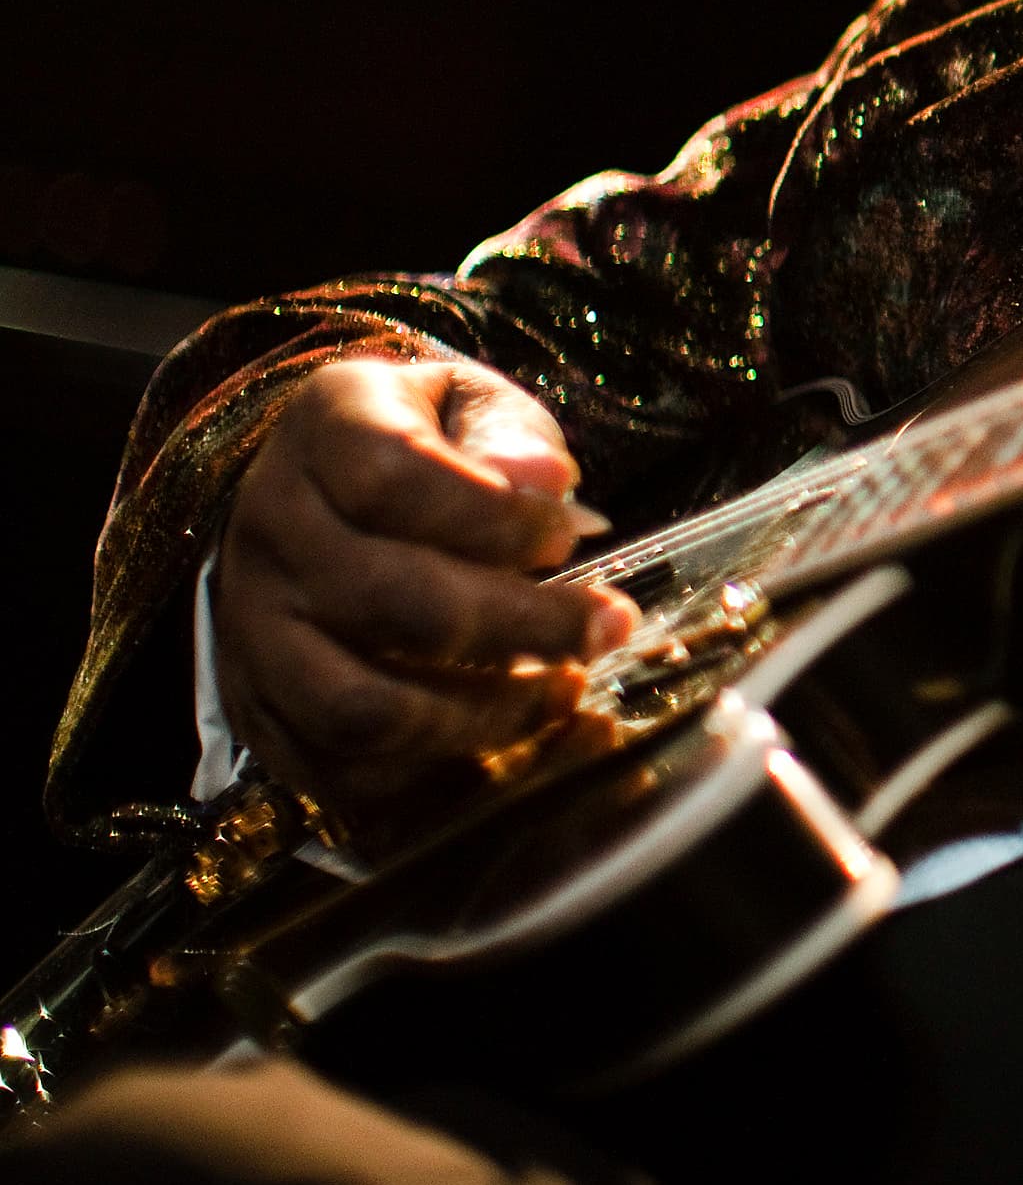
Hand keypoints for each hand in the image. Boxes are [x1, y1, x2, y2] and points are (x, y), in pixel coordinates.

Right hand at [217, 360, 633, 811]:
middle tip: (608, 627)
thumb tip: (543, 480)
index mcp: (324, 431)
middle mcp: (270, 531)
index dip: (496, 517)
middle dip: (521, 625)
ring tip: (561, 692)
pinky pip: (340, 774)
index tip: (567, 535)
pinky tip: (511, 745)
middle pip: (385, 599)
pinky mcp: (262, 709)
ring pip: (358, 705)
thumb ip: (508, 434)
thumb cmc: (425, 446)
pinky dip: (435, 779)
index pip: (394, 477)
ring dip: (481, 715)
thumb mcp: (470, 405)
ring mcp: (252, 630)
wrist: (324, 491)